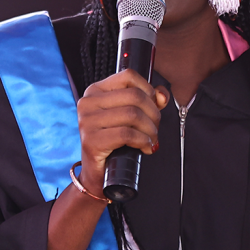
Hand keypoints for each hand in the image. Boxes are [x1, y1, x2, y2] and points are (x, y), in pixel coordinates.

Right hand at [75, 69, 170, 195]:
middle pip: (134, 96)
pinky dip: (142, 141)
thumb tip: (161, 95)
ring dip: (150, 130)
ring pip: (132, 114)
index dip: (148, 90)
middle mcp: (88, 102)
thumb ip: (148, 100)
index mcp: (96, 91)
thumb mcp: (131, 117)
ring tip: (150, 139)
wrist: (98, 174)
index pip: (128, 76)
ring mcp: (87, 121)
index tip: (153, 106)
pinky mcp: (91, 140)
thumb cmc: (114, 143)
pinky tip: (144, 146)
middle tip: (155, 128)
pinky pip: (127, 134)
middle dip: (153, 114)